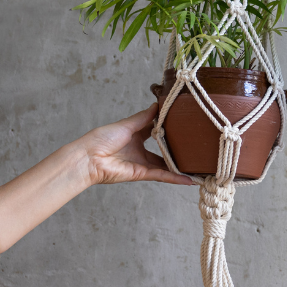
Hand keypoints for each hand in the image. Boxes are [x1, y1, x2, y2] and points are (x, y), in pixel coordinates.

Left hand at [76, 105, 192, 185]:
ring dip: (180, 167)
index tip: (183, 123)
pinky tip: (189, 180)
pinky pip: (161, 175)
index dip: (168, 127)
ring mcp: (141, 162)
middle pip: (163, 150)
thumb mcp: (126, 124)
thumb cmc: (102, 138)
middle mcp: (139, 149)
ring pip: (165, 165)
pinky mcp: (141, 173)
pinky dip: (175, 178)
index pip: (155, 130)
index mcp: (134, 134)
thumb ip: (143, 118)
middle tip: (196, 147)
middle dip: (178, 150)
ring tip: (197, 167)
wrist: (89, 158)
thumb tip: (157, 106)